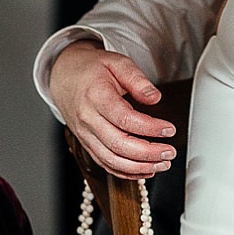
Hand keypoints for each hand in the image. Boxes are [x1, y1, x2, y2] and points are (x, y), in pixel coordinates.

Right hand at [50, 41, 176, 177]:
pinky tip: (145, 170)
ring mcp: (85, 135)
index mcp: (96, 96)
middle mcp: (88, 119)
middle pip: (118, 144)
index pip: (125, 119)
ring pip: (112, 160)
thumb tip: (155, 98)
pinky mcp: (87, 144)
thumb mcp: (116, 62)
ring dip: (139, 167)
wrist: (64, 76)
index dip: (149, 128)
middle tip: (169, 152)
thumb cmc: (91, 69)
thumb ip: (137, 79)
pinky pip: (105, 163)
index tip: (169, 129)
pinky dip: (126, 172)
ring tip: (162, 164)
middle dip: (148, 153)